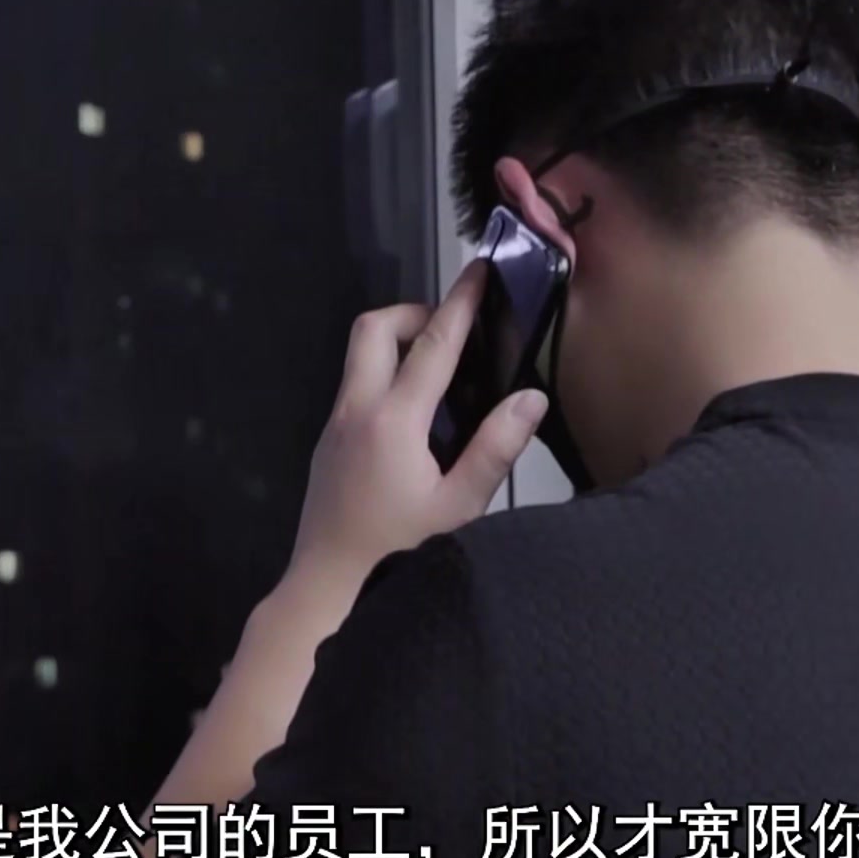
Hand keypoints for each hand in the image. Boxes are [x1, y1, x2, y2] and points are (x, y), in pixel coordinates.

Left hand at [286, 261, 547, 591]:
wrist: (327, 587)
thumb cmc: (398, 552)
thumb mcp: (459, 507)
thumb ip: (495, 449)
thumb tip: (530, 397)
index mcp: (393, 419)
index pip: (434, 344)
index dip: (460, 302)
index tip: (479, 270)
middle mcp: (357, 408)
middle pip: (375, 328)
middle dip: (415, 313)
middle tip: (453, 332)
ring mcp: (337, 424)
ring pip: (359, 355)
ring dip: (398, 344)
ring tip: (443, 373)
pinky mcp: (329, 442)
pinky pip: (357, 386)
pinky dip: (387, 377)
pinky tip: (418, 416)